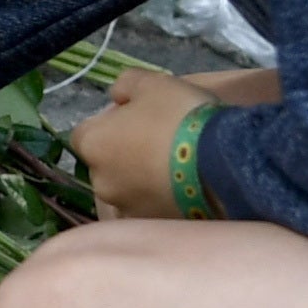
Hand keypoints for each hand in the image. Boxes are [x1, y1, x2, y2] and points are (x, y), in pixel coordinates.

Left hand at [68, 64, 241, 221]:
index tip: (136, 118)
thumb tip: (117, 97)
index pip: (85, 133)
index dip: (109, 124)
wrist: (222, 162)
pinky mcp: (155, 225)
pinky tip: (187, 188)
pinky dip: (163, 199)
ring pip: (129, 190)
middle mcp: (101, 182)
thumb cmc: (179, 116)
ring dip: (144, 180)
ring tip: (179, 167)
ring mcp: (128, 209)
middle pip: (106, 164)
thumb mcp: (151, 82)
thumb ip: (125, 85)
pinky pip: (153, 208)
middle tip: (161, 142)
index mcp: (93, 144)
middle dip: (126, 154)